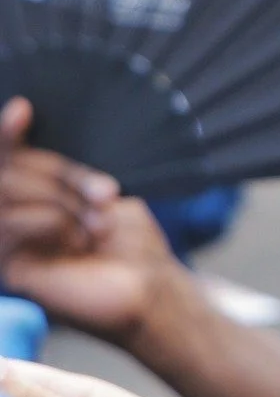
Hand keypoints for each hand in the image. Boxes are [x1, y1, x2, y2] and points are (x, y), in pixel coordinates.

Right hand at [0, 99, 183, 346]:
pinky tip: (77, 244)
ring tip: (97, 225)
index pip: (9, 163)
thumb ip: (63, 173)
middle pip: (9, 173)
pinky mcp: (10, 269)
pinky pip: (12, 225)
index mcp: (33, 205)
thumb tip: (27, 123)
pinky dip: (54, 223)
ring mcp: (7, 247)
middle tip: (105, 195)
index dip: (7, 137)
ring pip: (8, 194)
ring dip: (63, 201)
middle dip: (62, 175)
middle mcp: (13, 224)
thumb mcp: (98, 194)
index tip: (24, 109)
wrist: (149, 286)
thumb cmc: (130, 242)